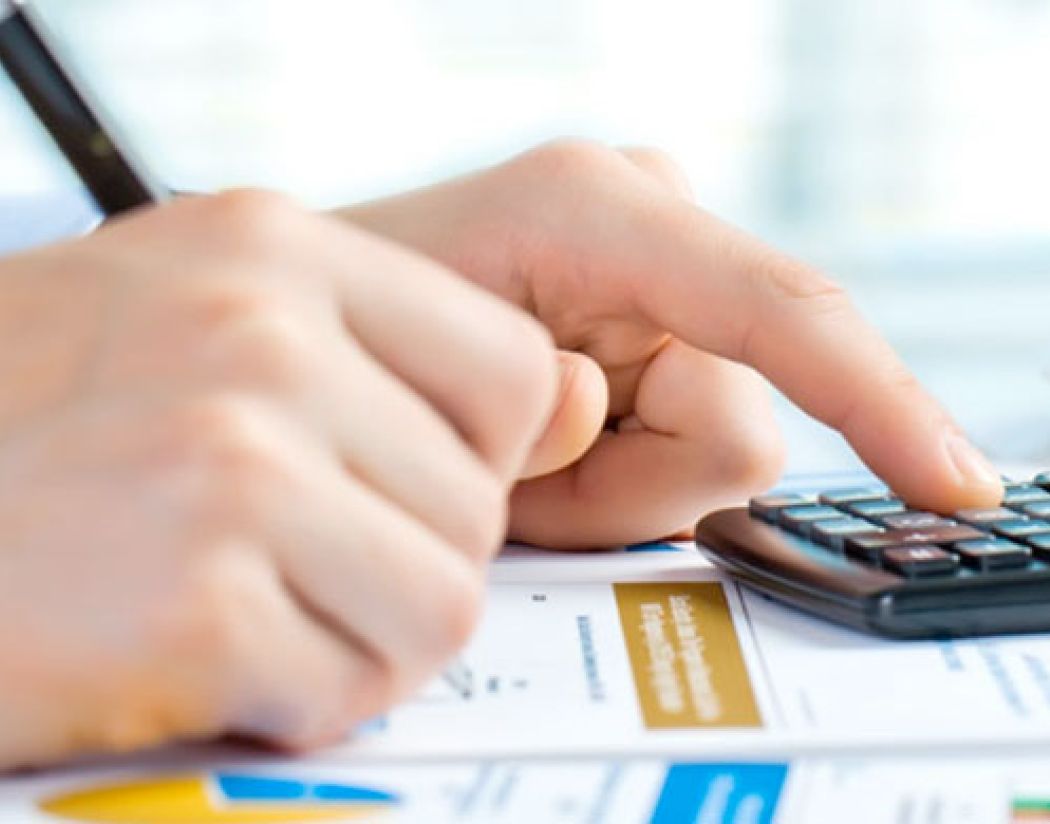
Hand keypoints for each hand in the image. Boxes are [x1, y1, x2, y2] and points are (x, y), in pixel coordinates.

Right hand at [0, 191, 557, 767]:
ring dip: (361, 637)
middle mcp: (258, 335)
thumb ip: (397, 362)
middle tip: (293, 564)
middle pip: (476, 499)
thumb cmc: (38, 429)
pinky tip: (202, 657)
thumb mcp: (207, 327)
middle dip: (406, 559)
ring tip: (251, 610)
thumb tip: (574, 399)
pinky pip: (349, 683)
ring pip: (442, 599)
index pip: (511, 364)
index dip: (480, 451)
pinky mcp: (196, 597)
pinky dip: (293, 695)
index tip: (401, 483)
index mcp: (276, 253)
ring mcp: (228, 462)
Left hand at [341, 140, 1002, 546]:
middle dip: (627, 488)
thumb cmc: (354, 336)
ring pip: (714, 453)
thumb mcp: (433, 389)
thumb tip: (604, 406)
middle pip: (736, 425)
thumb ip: (536, 416)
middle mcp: (645, 225)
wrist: (317, 319)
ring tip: (515, 465)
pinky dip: (609, 478)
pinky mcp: (649, 327)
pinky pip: (684, 444)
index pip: (779, 312)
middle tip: (522, 483)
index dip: (875, 401)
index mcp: (592, 210)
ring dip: (610, 487)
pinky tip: (540, 451)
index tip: (950, 485)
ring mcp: (653, 277)